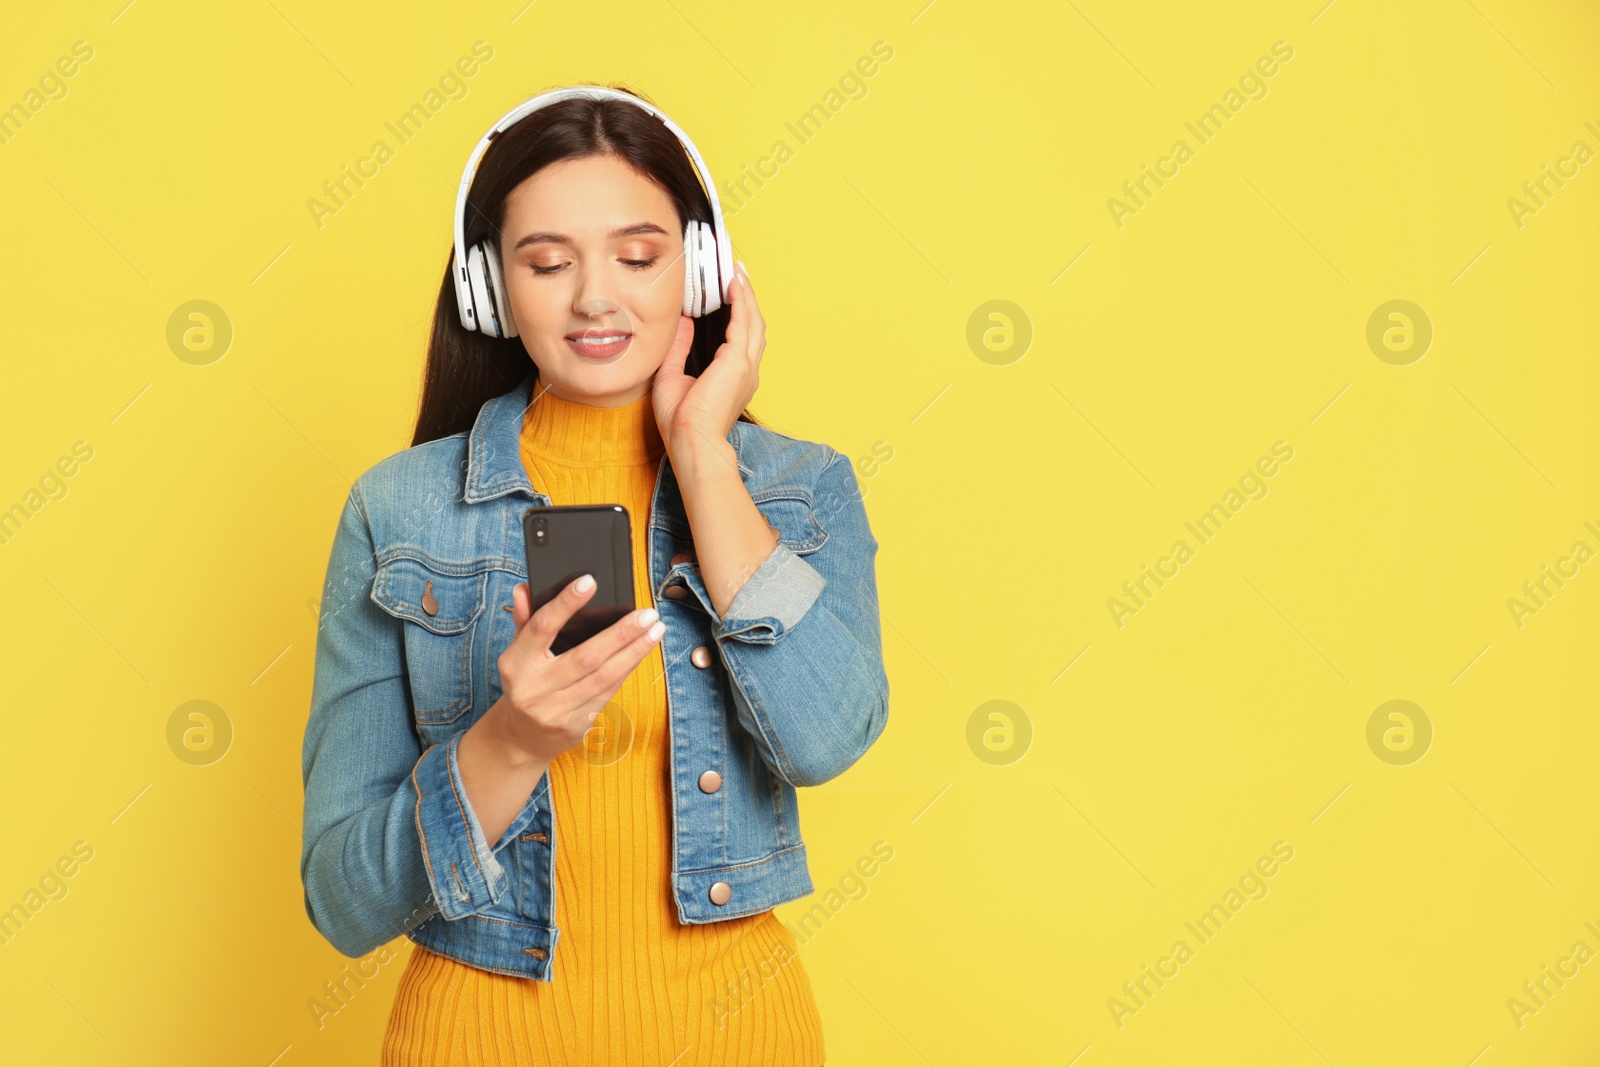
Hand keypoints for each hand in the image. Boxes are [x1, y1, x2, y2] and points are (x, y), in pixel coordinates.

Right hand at [491, 574, 664, 766]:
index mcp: (516, 663)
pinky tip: (643, 652)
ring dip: (634, 652)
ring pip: (603, 677)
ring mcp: (556, 710)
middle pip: (585, 656)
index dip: (566, 603)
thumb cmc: (524, 684)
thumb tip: (524, 589)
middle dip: (621, 633)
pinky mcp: (576, 726)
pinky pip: (608, 693)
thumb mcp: (517, 653)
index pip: (541, 627)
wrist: (520, 738)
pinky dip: (627, 670)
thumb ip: (524, 621)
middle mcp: (534, 688)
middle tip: (647, 613)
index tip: (590, 582)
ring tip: (655, 630)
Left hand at [652, 260, 763, 456]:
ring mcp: (746, 365)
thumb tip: (682, 322)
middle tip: (738, 273)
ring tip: (738, 272)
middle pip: (753, 325)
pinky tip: (734, 283)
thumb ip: (679, 348)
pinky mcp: (738, 360)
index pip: (740, 338)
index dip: (738, 314)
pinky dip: (741, 300)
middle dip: (747, 298)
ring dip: (746, 294)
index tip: (730, 292)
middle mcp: (746, 370)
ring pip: (753, 320)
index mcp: (734, 377)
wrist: (690, 440)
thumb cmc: (681, 421)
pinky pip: (743, 321)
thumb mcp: (673, 376)